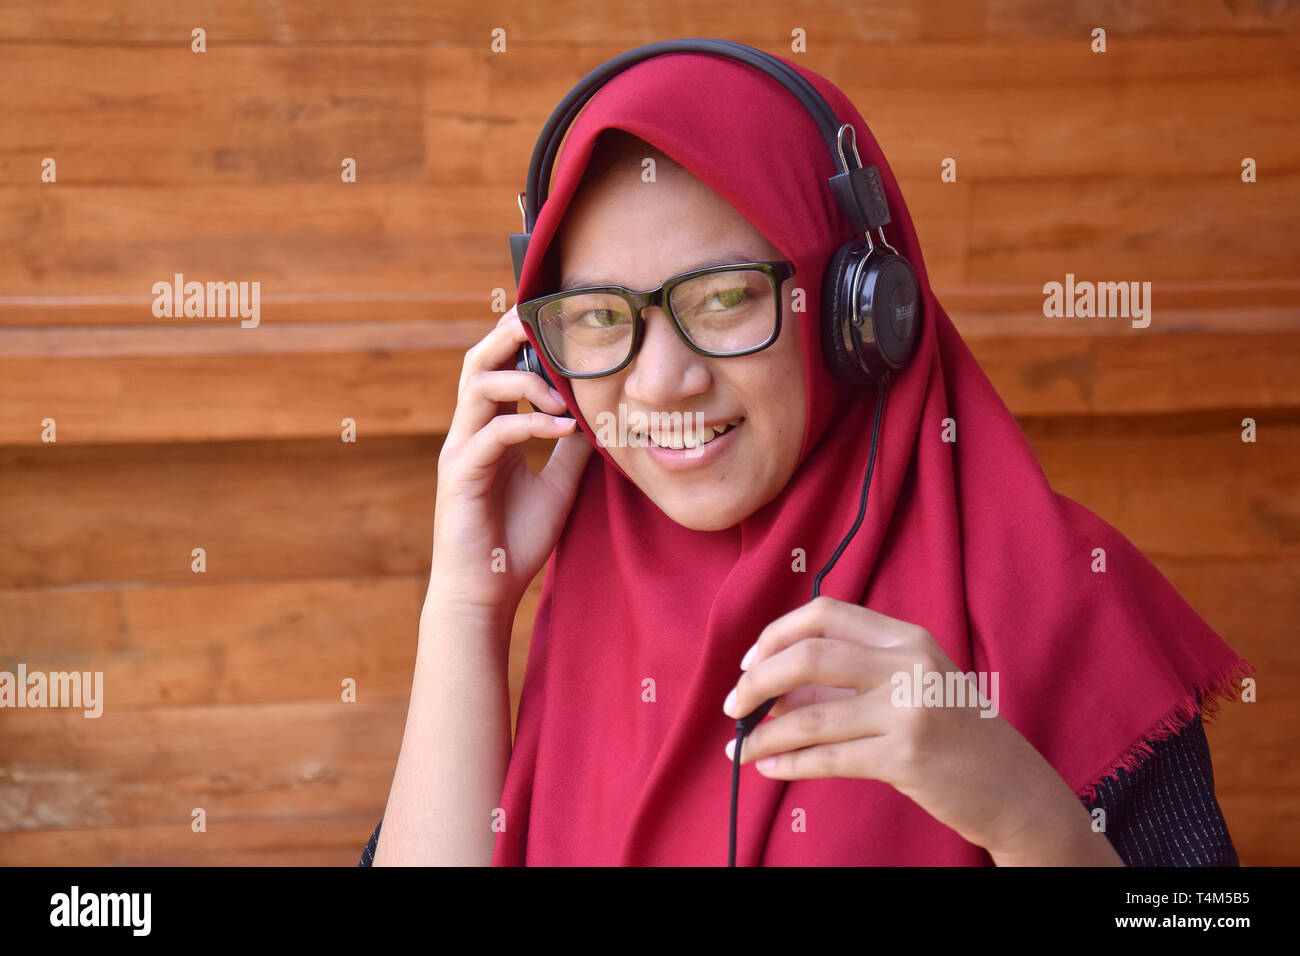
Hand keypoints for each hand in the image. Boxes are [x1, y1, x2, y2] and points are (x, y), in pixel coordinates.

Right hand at [428, 306, 592, 621]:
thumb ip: (570, 449)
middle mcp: (470, 432)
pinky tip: (563, 429)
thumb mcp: (558, 485)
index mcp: (490, 430)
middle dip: (511, 336)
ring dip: (525, 381)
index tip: (562, 328)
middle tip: (550, 325)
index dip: (523, 342)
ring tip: (563, 397)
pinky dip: (530, 425)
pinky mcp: (460, 474)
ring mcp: (461, 450)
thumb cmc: (515, 541)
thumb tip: (598, 417)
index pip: (500, 368)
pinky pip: (493, 433)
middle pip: (479, 361)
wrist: (486, 592)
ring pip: (478, 386)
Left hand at [722, 595, 1121, 864]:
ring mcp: (909, 710)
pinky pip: (827, 758)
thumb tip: (773, 691)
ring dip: (764, 734)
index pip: (825, 613)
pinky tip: (769, 768)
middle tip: (733, 707)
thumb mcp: (913, 686)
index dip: (776, 634)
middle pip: (808, 656)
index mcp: (908, 637)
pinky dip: (789, 763)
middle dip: (757, 681)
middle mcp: (909, 664)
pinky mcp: (906, 757)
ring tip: (741, 749)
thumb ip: (850, 679)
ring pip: (809, 715)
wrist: (1017, 790)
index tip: (749, 662)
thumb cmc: (956, 736)